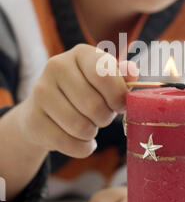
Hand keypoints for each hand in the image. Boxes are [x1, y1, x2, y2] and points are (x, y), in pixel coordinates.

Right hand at [17, 44, 138, 157]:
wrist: (45, 110)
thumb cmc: (85, 92)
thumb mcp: (105, 81)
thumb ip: (122, 77)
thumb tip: (133, 72)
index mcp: (81, 53)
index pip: (104, 75)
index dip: (118, 96)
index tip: (120, 105)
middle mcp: (57, 66)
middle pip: (94, 105)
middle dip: (105, 118)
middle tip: (101, 117)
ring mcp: (41, 91)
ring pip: (80, 126)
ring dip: (92, 133)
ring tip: (89, 126)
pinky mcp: (33, 118)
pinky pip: (67, 143)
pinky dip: (81, 148)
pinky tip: (81, 141)